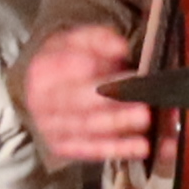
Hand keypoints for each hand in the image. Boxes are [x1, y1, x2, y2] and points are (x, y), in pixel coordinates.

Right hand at [22, 16, 152, 169]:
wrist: (43, 82)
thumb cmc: (66, 58)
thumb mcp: (79, 38)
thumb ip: (99, 39)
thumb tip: (119, 48)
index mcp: (43, 73)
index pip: (74, 82)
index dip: (103, 84)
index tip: (131, 79)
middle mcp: (42, 105)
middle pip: (82, 112)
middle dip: (115, 113)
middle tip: (144, 110)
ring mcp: (50, 129)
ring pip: (89, 132)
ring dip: (119, 130)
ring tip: (146, 126)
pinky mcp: (62, 146)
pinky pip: (91, 150)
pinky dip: (117, 149)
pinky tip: (139, 147)